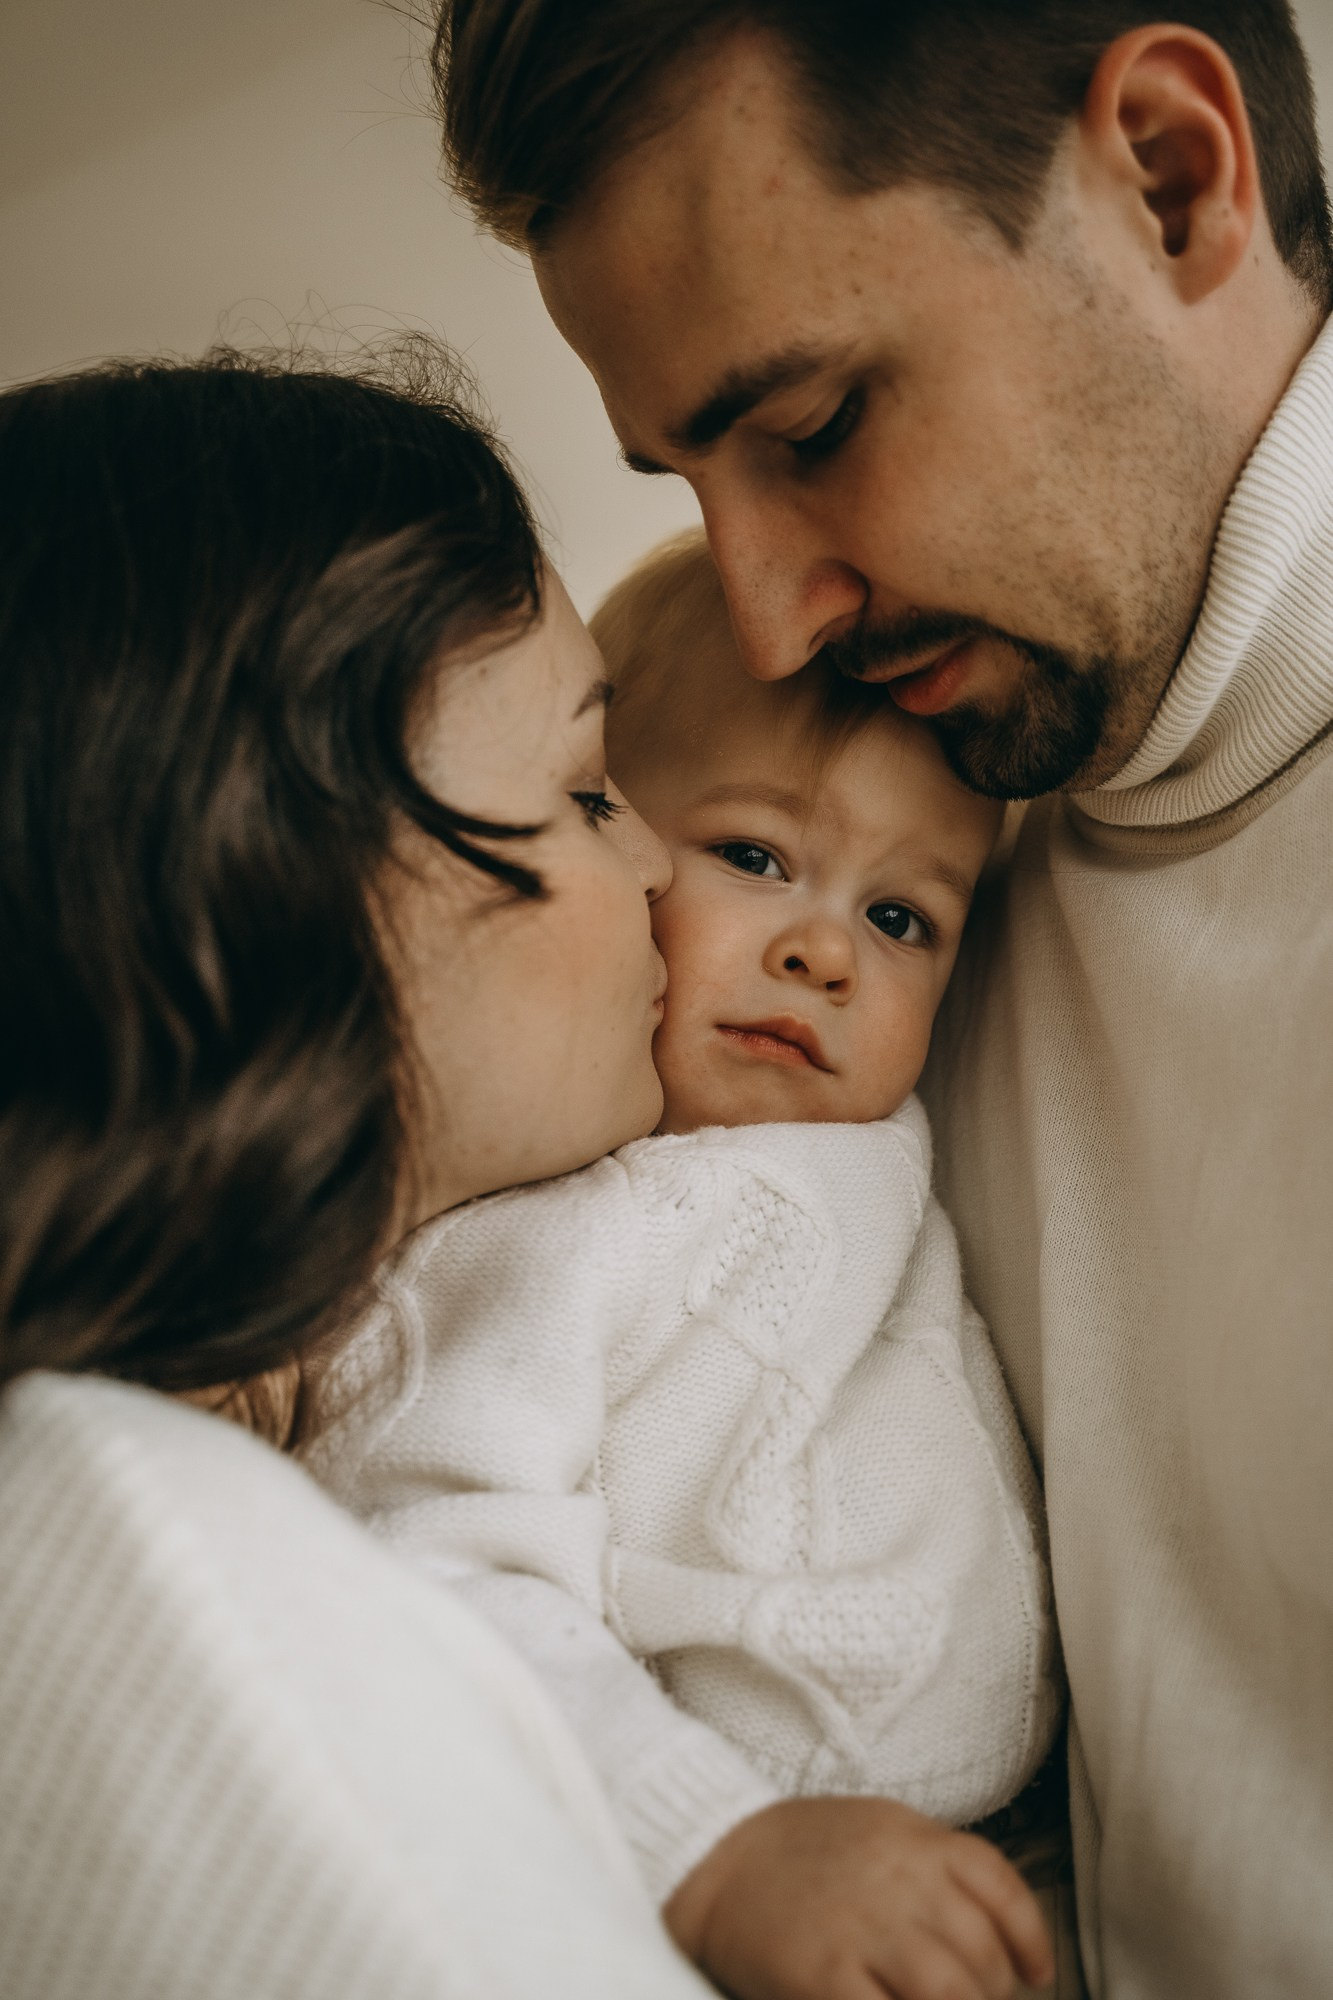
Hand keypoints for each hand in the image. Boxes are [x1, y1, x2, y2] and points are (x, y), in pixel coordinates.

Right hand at [663, 1796, 1052, 1999]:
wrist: (716, 1856)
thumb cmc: (801, 1849)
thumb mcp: (880, 1829)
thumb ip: (935, 1869)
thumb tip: (995, 1932)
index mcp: (914, 1837)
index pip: (1000, 1888)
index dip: (1031, 1938)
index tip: (1035, 1972)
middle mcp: (897, 1879)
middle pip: (980, 1953)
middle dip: (992, 1993)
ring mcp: (862, 1929)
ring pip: (949, 1993)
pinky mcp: (825, 1977)